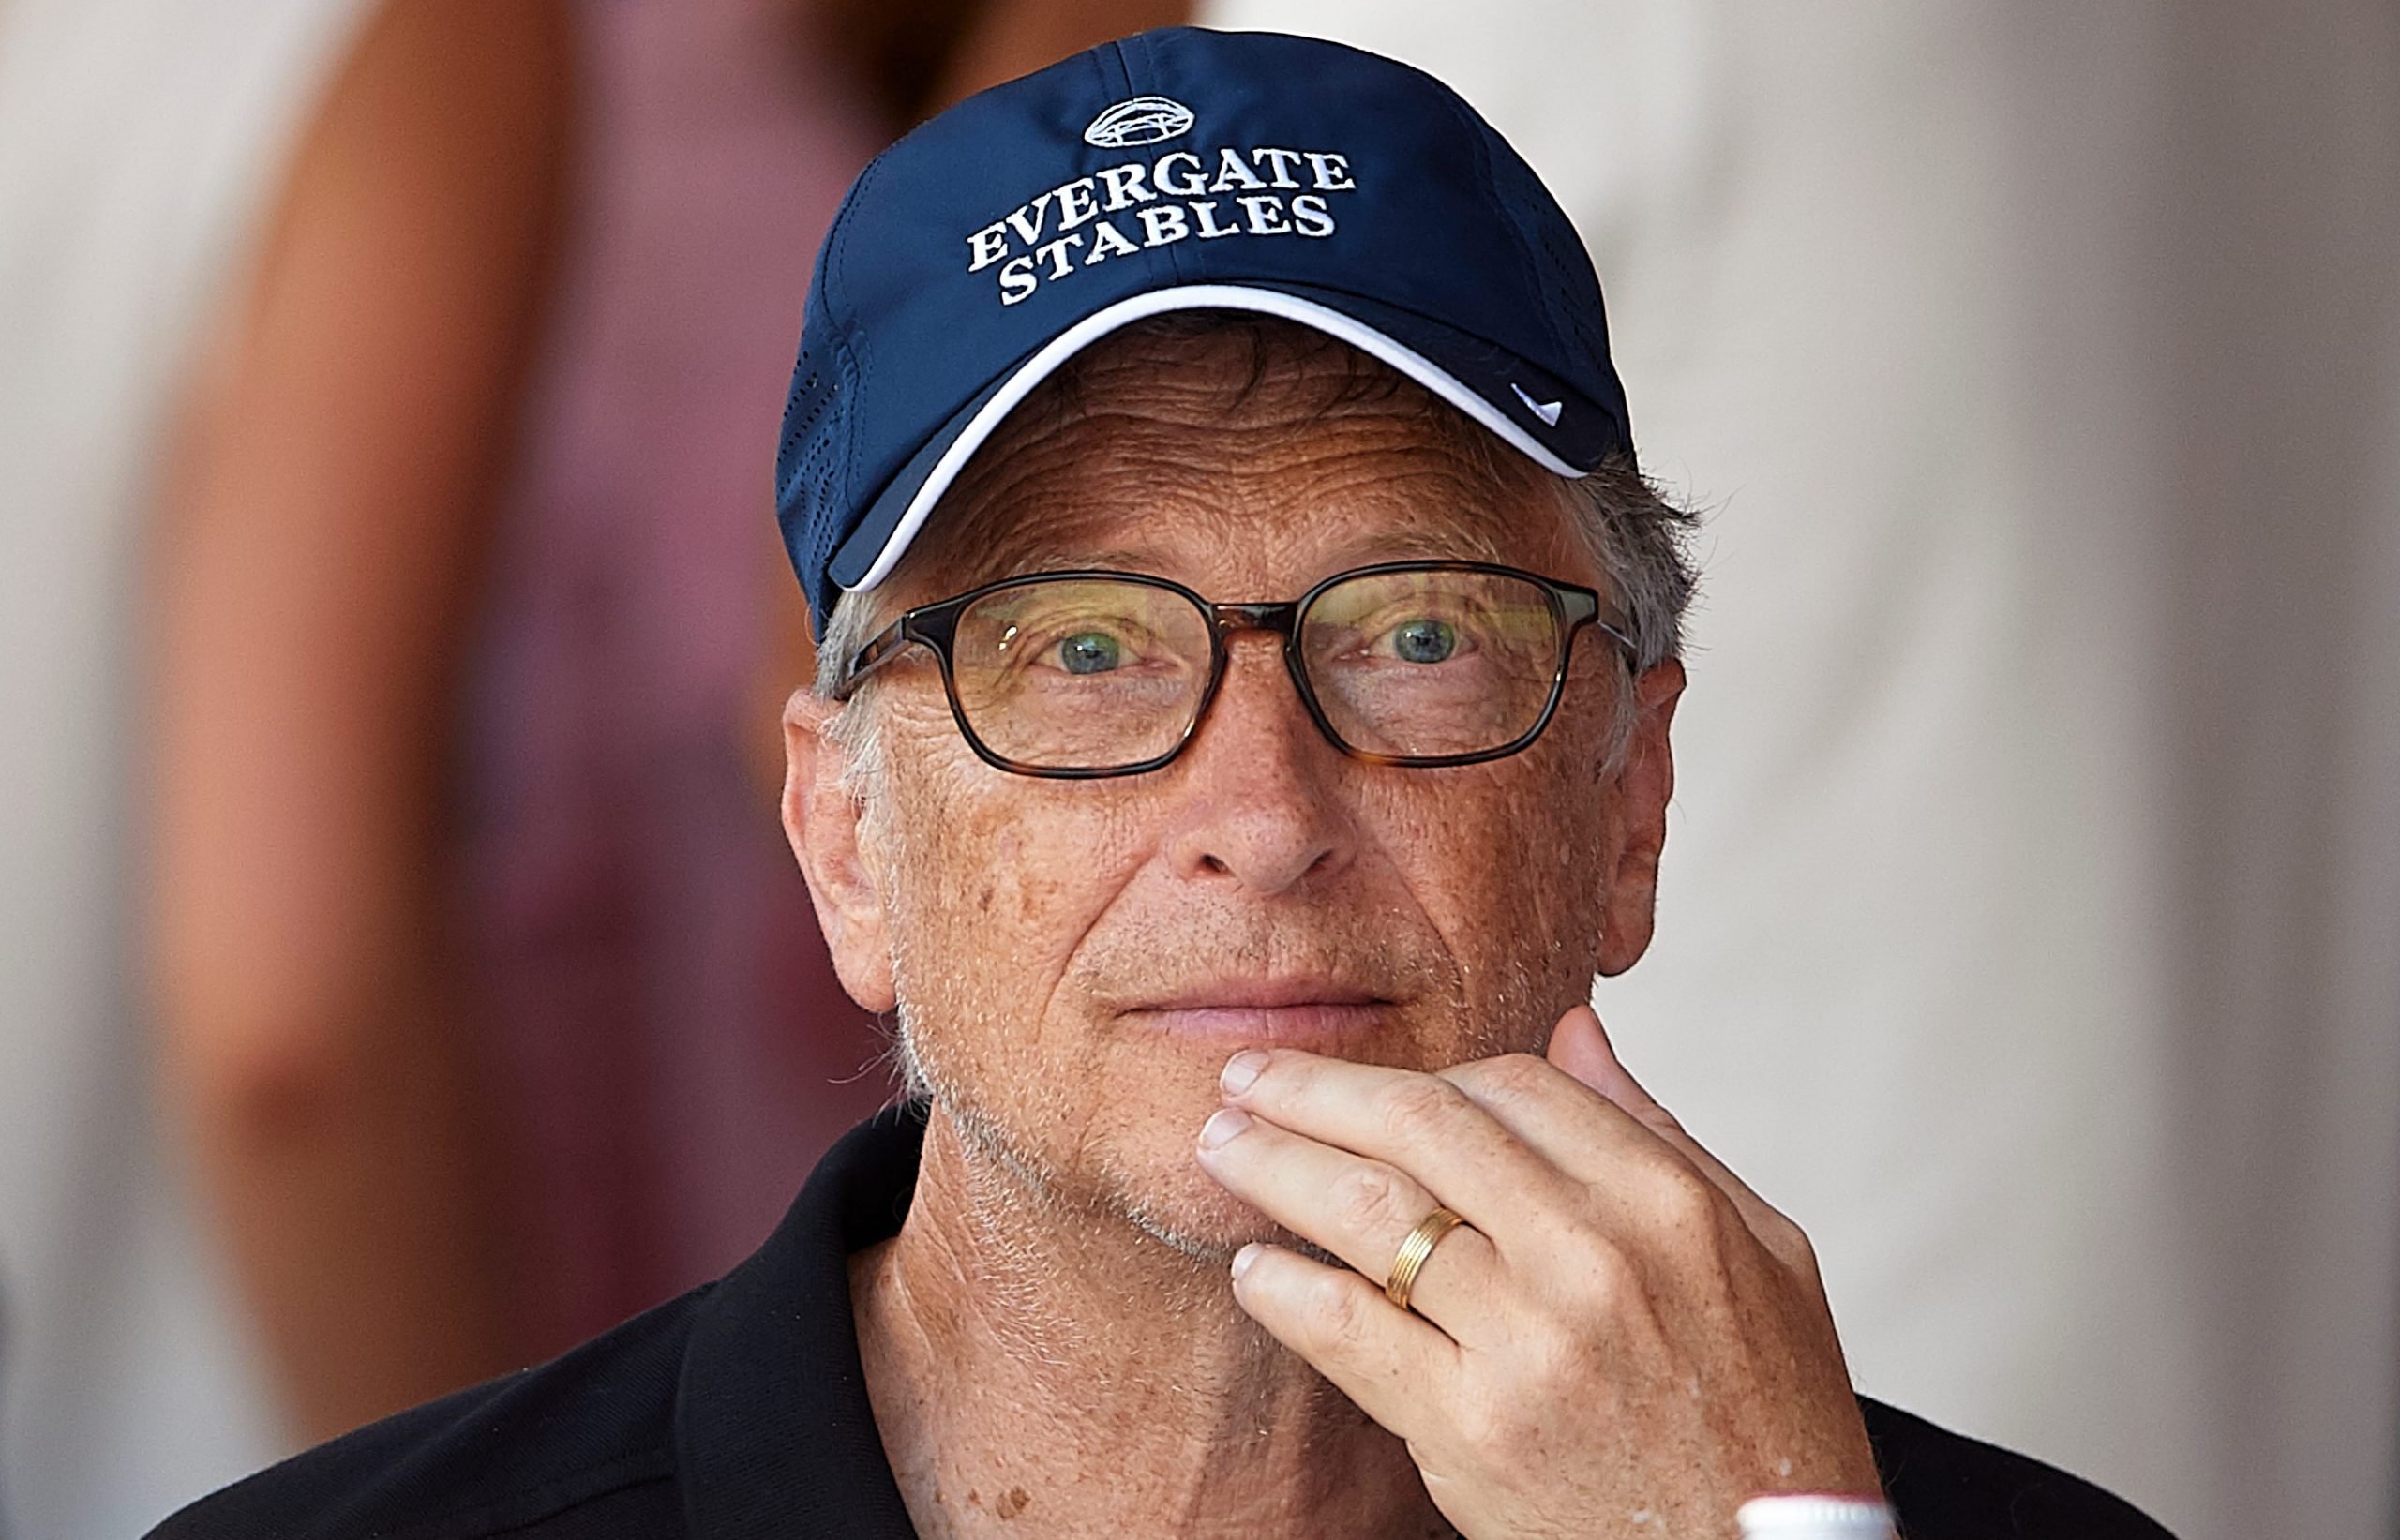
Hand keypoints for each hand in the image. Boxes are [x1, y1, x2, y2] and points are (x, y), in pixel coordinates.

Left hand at [1193, 1006, 1882, 1537]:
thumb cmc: (1766, 1408)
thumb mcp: (1759, 1249)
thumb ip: (1655, 1133)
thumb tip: (1574, 1028)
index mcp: (1663, 1198)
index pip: (1511, 1084)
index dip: (1427, 1073)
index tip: (1371, 1084)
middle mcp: (1592, 1255)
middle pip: (1419, 1126)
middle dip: (1314, 1089)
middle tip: (1245, 1074)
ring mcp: (1528, 1343)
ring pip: (1368, 1213)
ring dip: (1275, 1166)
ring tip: (1222, 1147)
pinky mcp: (1470, 1429)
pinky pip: (1349, 1333)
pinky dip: (1285, 1290)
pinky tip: (1254, 1268)